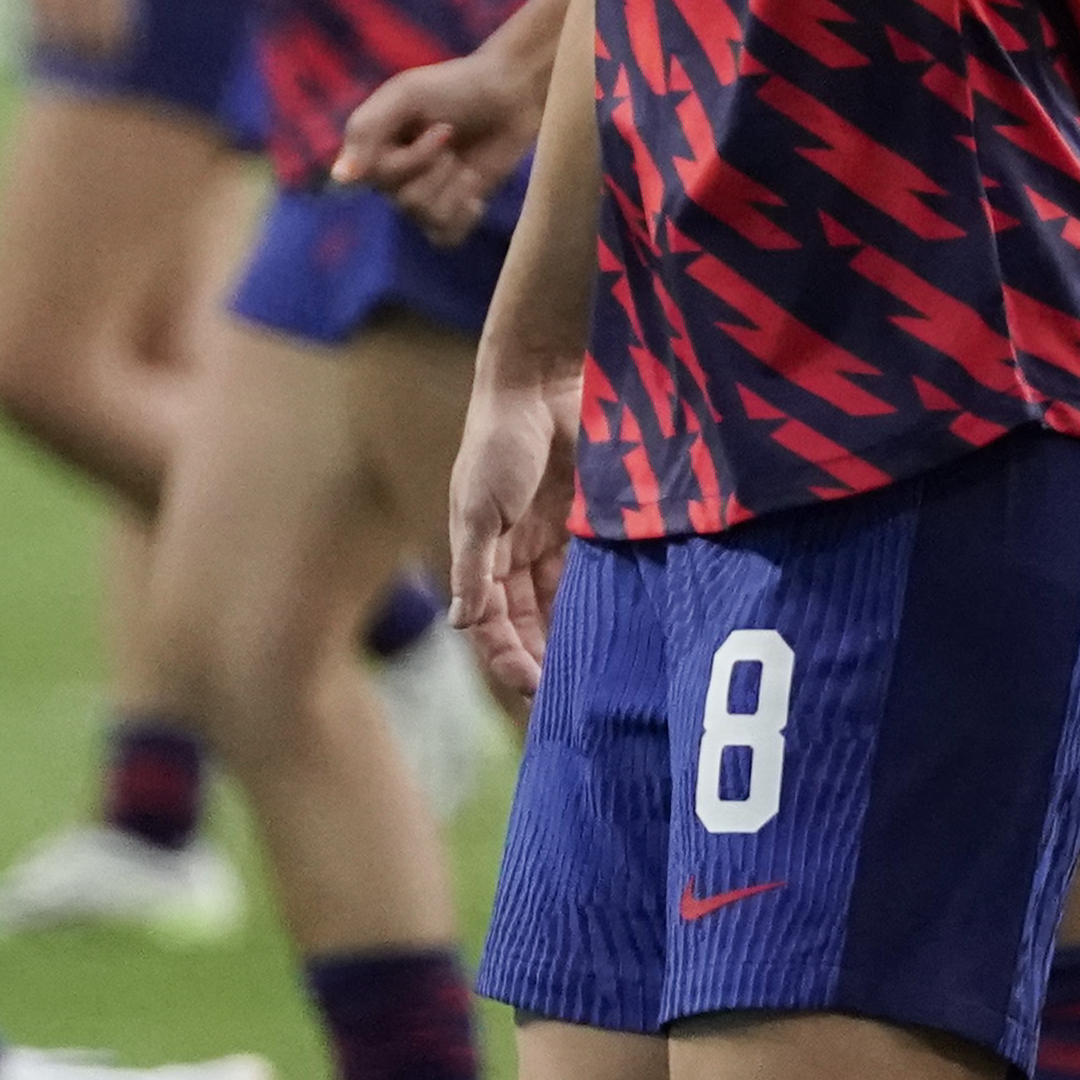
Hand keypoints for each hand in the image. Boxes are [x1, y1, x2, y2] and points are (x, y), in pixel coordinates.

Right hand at [337, 42, 550, 245]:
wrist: (510, 93)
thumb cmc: (456, 86)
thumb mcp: (406, 95)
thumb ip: (367, 129)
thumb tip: (341, 179)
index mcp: (374, 147)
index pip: (377, 178)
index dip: (415, 159)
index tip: (444, 129)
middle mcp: (393, 176)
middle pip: (404, 201)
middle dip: (438, 168)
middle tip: (454, 137)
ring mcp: (424, 194)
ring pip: (426, 217)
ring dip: (455, 187)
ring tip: (466, 162)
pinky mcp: (453, 210)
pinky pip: (444, 237)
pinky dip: (463, 216)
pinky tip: (474, 193)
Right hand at [447, 362, 578, 697]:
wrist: (543, 381)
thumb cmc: (500, 442)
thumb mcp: (478, 509)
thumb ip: (472, 569)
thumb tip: (459, 625)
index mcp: (483, 556)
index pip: (492, 623)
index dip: (509, 658)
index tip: (535, 690)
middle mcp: (517, 554)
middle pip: (528, 623)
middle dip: (543, 659)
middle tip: (571, 698)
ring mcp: (554, 539)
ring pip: (561, 604)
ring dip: (572, 637)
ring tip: (598, 673)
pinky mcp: (587, 522)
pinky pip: (591, 572)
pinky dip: (600, 600)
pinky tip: (621, 626)